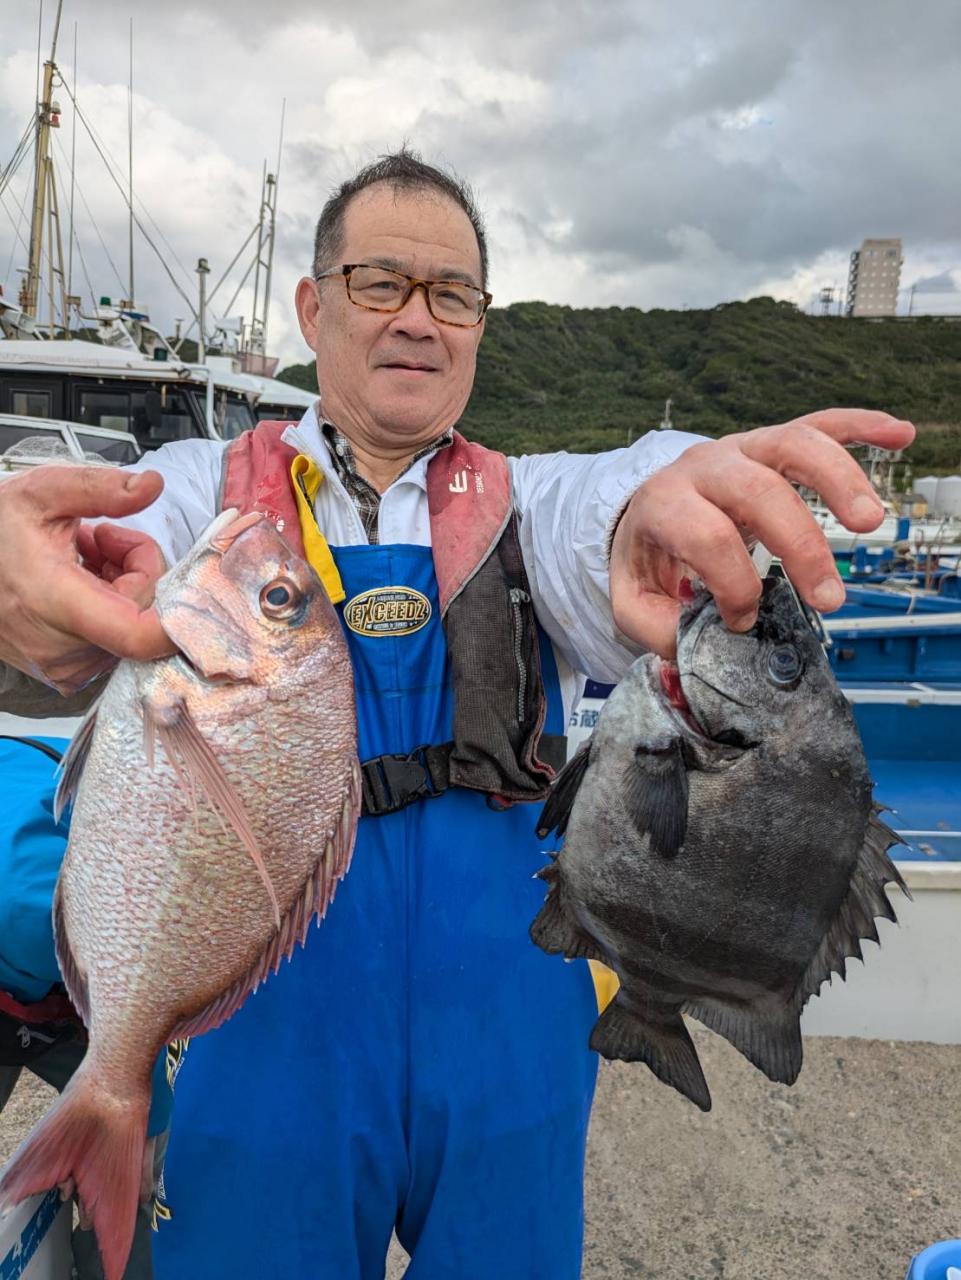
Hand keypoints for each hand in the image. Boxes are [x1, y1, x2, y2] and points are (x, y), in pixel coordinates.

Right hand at [0, 464, 176, 693]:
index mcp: (55, 602)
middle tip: (101, 538)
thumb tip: (151, 485)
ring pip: (131, 625)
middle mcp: (63, 647)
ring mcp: (66, 667)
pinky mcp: (67, 674)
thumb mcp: (42, 493)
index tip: (178, 578)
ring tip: (82, 557)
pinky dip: (109, 607)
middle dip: (136, 568)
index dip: (173, 611)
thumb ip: (100, 488)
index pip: (138, 634)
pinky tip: (80, 581)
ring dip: (121, 586)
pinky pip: (114, 639)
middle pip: (143, 613)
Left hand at [609, 409, 915, 656]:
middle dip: (799, 544)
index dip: (733, 585)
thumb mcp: (631, 600)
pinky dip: (861, 425)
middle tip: (829, 598)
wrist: (645, 511)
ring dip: (837, 479)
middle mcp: (704, 467)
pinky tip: (899, 434)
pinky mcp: (771, 442)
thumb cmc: (649, 557)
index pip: (706, 536)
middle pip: (758, 490)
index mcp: (664, 504)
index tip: (744, 621)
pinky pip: (819, 423)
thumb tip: (704, 641)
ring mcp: (741, 448)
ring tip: (869, 522)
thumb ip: (658, 627)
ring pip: (793, 443)